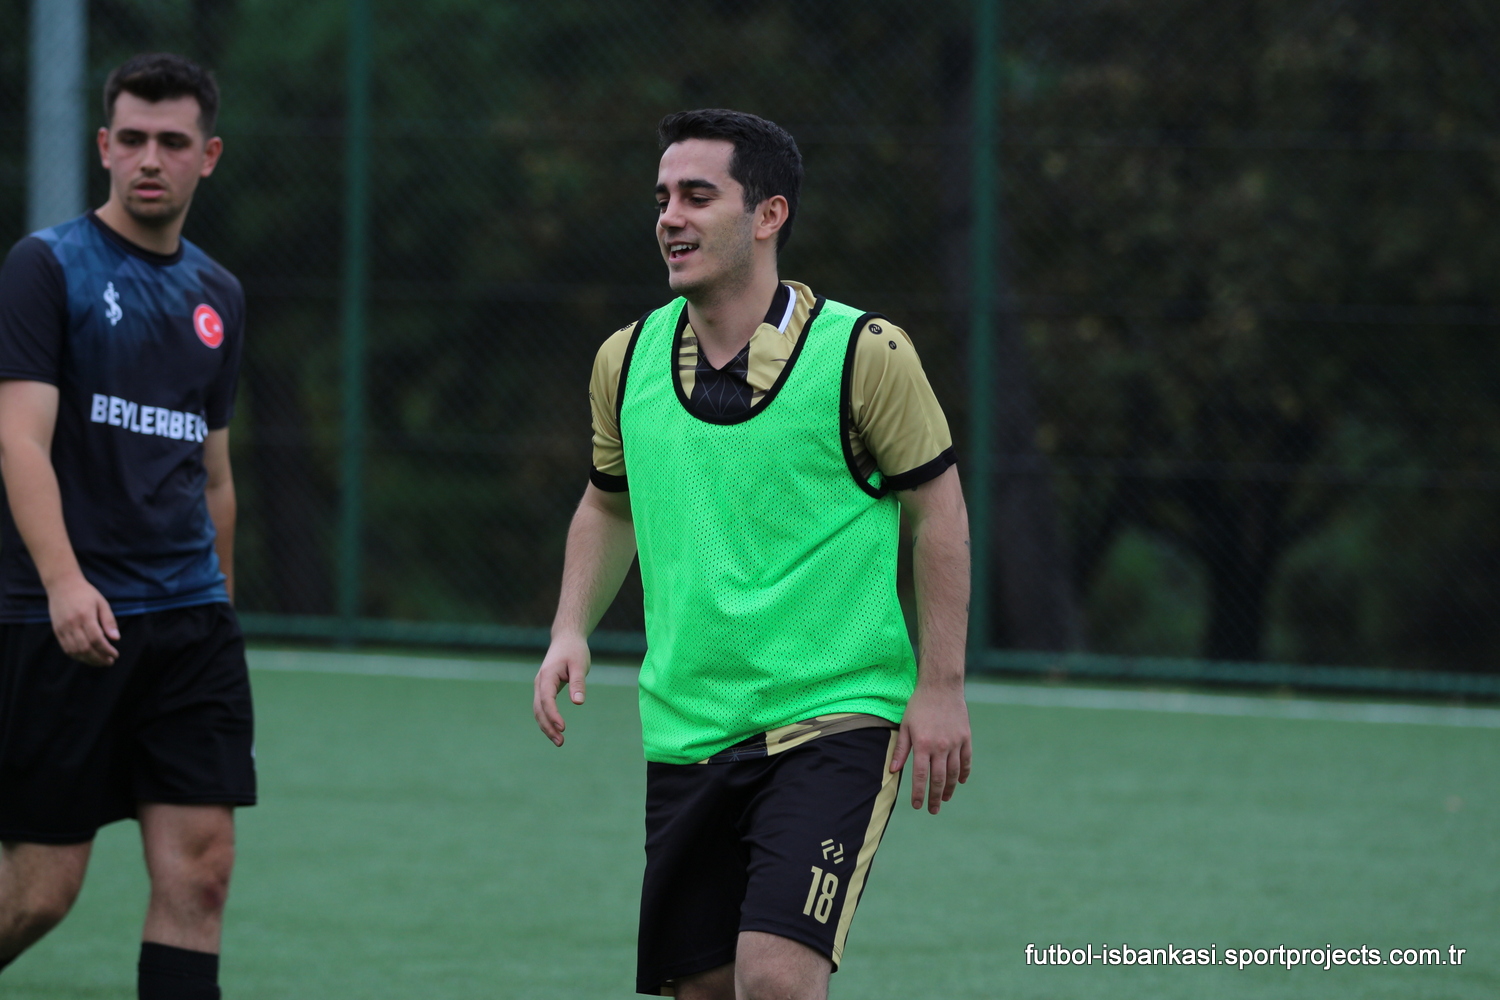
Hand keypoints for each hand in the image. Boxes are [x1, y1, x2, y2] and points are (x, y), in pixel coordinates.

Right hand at [47, 573, 119, 665]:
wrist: (62, 585)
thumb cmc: (86, 593)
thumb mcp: (102, 603)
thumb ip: (109, 621)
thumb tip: (116, 639)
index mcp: (85, 616)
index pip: (96, 639)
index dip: (106, 650)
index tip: (115, 655)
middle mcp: (72, 624)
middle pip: (85, 648)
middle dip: (99, 658)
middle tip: (109, 662)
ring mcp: (62, 628)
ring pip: (75, 651)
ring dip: (88, 660)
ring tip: (100, 662)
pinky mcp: (57, 631)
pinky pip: (66, 648)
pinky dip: (77, 656)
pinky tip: (87, 657)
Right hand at [533, 633, 589, 745]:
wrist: (566, 639)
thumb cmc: (574, 651)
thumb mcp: (580, 665)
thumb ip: (578, 683)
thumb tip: (578, 703)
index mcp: (547, 676)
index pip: (547, 699)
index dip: (553, 715)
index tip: (562, 727)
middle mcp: (540, 683)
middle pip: (539, 709)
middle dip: (548, 727)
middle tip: (560, 742)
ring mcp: (540, 687)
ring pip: (538, 711)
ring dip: (546, 727)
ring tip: (559, 741)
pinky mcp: (545, 690)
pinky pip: (542, 708)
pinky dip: (547, 720)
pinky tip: (555, 730)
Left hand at [891, 680, 971, 813]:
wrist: (941, 687)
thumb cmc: (919, 705)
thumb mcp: (905, 726)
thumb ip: (901, 750)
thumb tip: (893, 770)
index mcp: (922, 744)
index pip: (921, 776)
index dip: (919, 793)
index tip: (917, 806)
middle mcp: (940, 746)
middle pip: (939, 779)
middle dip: (935, 797)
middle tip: (933, 810)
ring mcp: (955, 743)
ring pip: (953, 773)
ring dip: (949, 788)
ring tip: (944, 799)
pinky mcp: (966, 737)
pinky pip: (966, 760)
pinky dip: (964, 773)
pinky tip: (960, 782)